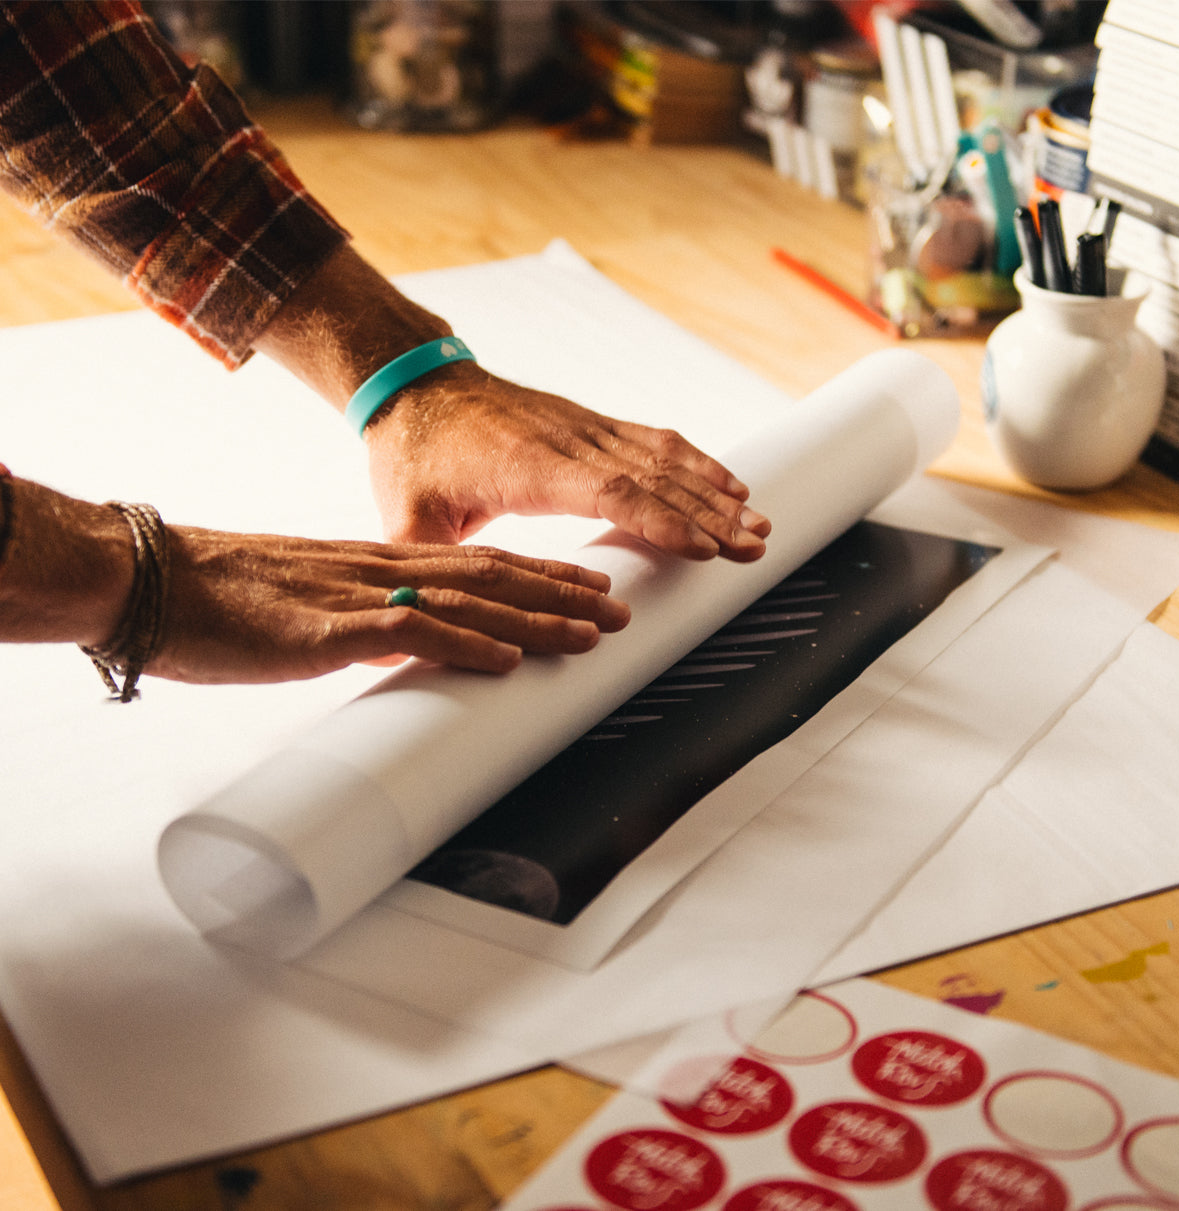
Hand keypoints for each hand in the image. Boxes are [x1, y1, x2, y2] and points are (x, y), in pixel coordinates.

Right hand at [149, 528, 630, 683]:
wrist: (147, 580)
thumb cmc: (220, 597)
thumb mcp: (308, 606)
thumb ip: (358, 622)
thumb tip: (397, 648)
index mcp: (376, 563)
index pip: (476, 563)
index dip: (539, 575)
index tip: (588, 586)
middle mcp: (378, 570)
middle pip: (490, 576)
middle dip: (561, 594)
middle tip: (621, 609)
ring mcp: (355, 596)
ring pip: (466, 600)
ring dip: (534, 619)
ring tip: (592, 633)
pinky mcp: (323, 631)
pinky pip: (407, 633)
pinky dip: (464, 644)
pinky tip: (507, 659)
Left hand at [364, 362, 771, 559]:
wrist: (416, 385)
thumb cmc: (412, 455)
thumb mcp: (405, 518)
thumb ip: (428, 570)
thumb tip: (435, 625)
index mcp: (529, 468)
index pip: (609, 491)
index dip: (659, 519)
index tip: (704, 547)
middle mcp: (568, 441)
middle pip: (652, 476)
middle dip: (708, 514)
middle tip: (754, 547)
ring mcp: (584, 429)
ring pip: (663, 457)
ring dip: (713, 490)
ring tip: (758, 523)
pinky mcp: (591, 425)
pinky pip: (654, 440)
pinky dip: (697, 462)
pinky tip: (729, 484)